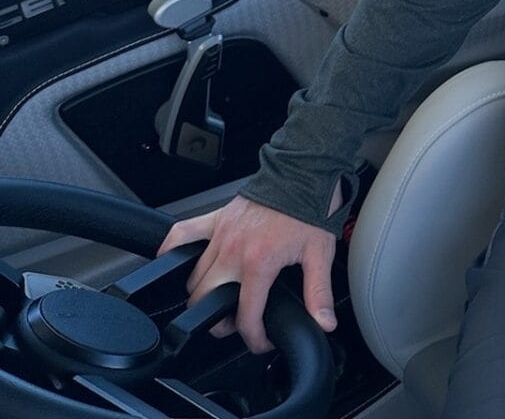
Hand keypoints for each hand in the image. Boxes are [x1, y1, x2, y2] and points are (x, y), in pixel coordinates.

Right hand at [159, 194, 337, 353]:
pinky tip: (177, 265)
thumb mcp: (321, 253)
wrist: (303, 172)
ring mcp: (220, 234)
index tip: (261, 340)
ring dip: (202, 295)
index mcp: (258, 262)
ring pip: (193, 279)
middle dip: (219, 321)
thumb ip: (319, 292)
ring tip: (220, 299)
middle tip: (237, 321)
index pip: (245, 316)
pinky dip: (171, 252)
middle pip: (205, 303)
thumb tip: (324, 322)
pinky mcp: (215, 218)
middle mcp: (233, 250)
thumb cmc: (311, 208)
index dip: (254, 337)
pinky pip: (180, 236)